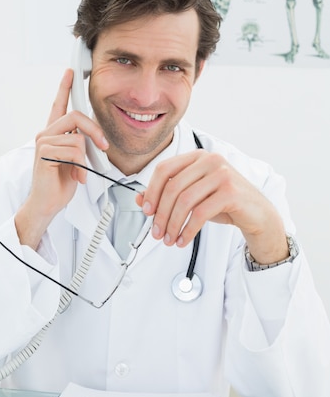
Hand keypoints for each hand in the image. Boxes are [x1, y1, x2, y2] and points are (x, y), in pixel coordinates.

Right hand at [15, 69, 107, 248]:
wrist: (47, 204)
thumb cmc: (60, 184)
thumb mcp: (75, 160)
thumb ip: (80, 144)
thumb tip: (95, 138)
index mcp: (53, 133)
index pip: (59, 105)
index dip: (64, 87)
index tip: (70, 72)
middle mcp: (46, 134)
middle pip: (76, 116)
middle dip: (95, 131)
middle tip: (103, 146)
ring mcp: (43, 143)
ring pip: (77, 138)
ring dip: (86, 159)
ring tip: (81, 172)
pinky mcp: (44, 154)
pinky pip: (73, 151)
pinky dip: (81, 167)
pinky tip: (77, 177)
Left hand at [137, 149, 288, 263]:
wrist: (257, 213)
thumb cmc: (223, 203)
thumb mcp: (193, 197)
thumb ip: (167, 195)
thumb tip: (139, 200)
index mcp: (197, 157)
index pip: (164, 169)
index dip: (151, 191)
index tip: (146, 211)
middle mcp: (209, 160)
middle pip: (173, 187)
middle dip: (161, 214)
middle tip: (157, 233)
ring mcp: (222, 174)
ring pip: (185, 201)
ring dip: (172, 224)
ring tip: (169, 239)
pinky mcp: (230, 191)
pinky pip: (200, 213)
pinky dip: (188, 229)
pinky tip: (183, 239)